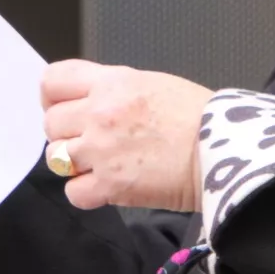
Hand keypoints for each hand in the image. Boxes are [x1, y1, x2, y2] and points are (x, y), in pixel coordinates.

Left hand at [40, 59, 212, 211]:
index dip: (51, 96)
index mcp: (112, 83)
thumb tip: (90, 101)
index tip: (60, 106)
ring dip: (74, 162)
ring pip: (56, 157)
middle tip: (90, 139)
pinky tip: (106, 186)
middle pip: (51, 123)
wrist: (223, 147)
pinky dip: (85, 192)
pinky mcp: (110, 185)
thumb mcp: (152, 83)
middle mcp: (100, 113)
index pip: (53, 81)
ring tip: (100, 163)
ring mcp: (101, 150)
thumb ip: (114, 89)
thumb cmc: (200, 116)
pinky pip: (73, 192)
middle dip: (66, 133)